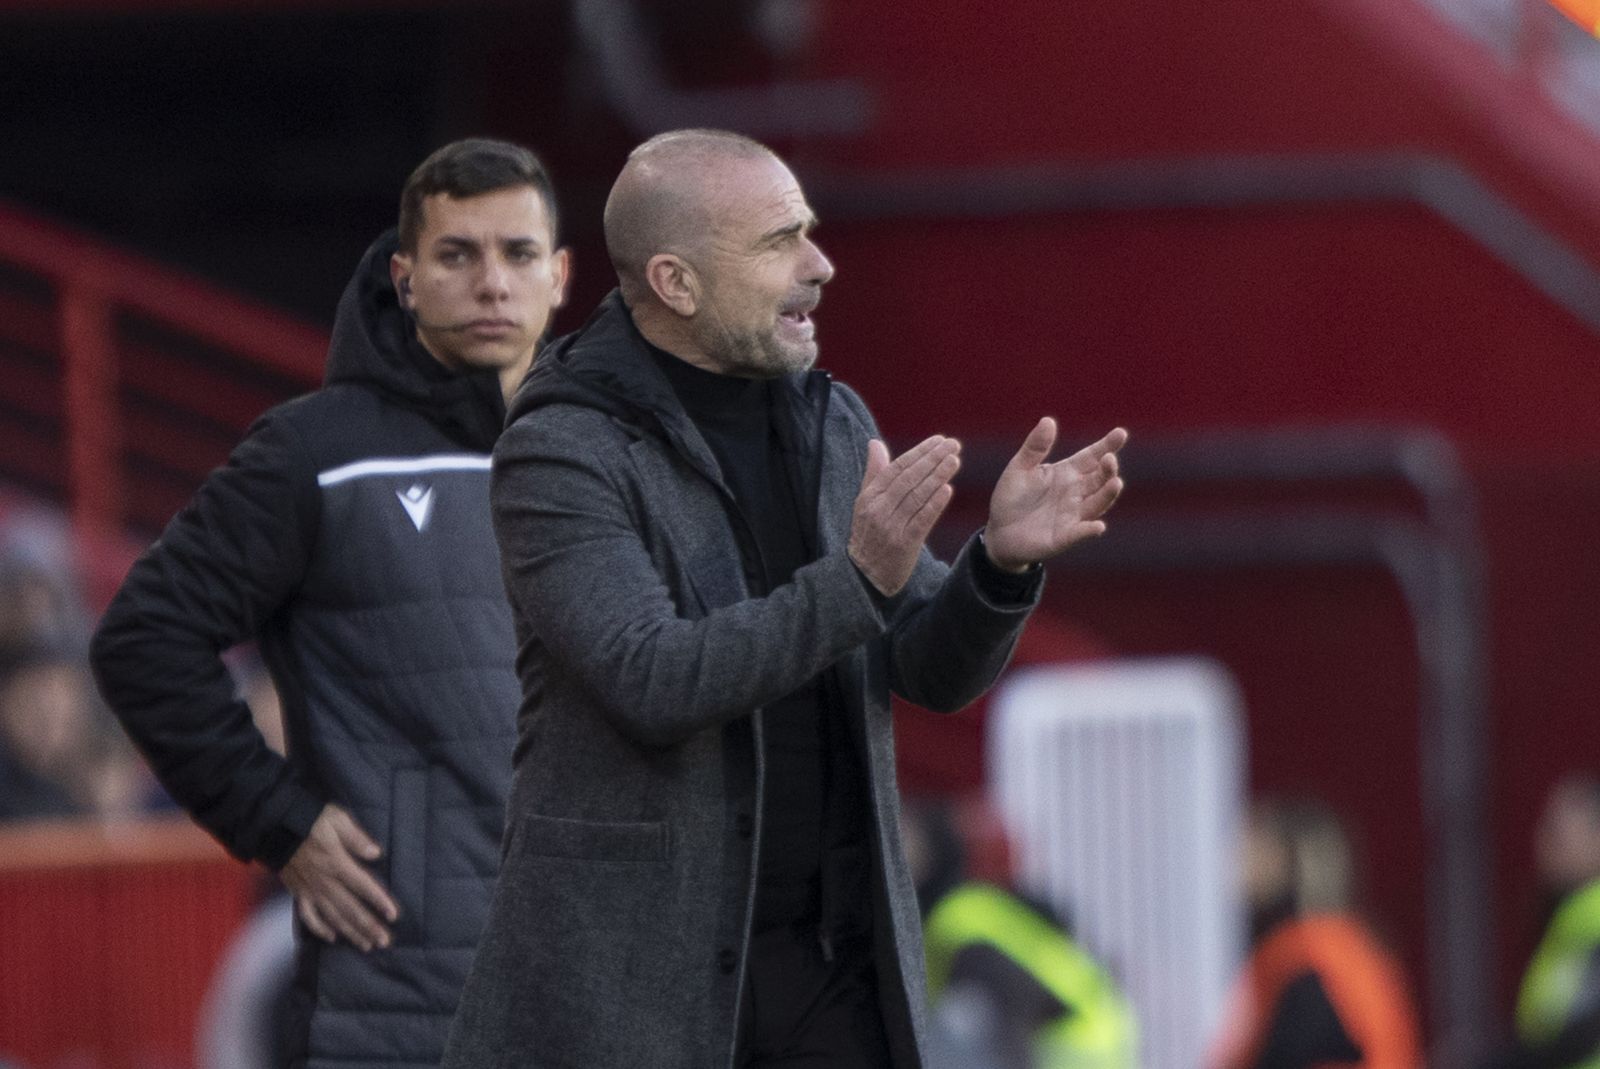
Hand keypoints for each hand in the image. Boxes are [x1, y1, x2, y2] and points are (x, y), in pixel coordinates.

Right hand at [281, 803, 398, 951]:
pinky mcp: (297, 892)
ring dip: (350, 932)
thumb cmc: (309, 819)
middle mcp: (324, 882)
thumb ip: (356, 838)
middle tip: (384, 942)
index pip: (363, 886)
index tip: (393, 916)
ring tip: (366, 945)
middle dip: (368, 926)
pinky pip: (308, 916)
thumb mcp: (337, 820)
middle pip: (350, 909)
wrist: (274, 826)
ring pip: (333, 917)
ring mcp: (310, 890)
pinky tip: (331, 937)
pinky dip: (319, 928)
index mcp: (337, 863)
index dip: (379, 902)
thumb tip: (376, 853)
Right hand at [848, 435, 961, 595]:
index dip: (919, 452)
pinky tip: (947, 490)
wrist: (865, 575)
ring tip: (954, 461)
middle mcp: (879, 509)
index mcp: (869, 496)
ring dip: (937, 477)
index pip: (896, 468)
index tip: (938, 440)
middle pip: (909, 479)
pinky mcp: (904, 544)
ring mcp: (891, 527)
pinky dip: (934, 504)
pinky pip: (921, 521)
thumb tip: (875, 443)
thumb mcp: (864, 503)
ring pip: (917, 497)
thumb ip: (874, 473)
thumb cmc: (868, 534)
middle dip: (932, 459)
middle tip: (952, 445)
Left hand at [984, 420, 1126, 571]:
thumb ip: (1035, 447)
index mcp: (1066, 472)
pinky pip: (1080, 533)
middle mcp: (1075, 493)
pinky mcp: (1064, 537)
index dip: (1106, 445)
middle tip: (1110, 459)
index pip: (1091, 456)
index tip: (1121, 433)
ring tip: (1116, 482)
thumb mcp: (1019, 468)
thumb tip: (1048, 420)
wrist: (999, 532)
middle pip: (1099, 479)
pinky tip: (1097, 527)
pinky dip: (1089, 530)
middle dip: (1108, 469)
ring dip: (1107, 494)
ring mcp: (1073, 515)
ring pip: (1097, 503)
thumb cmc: (1012, 497)